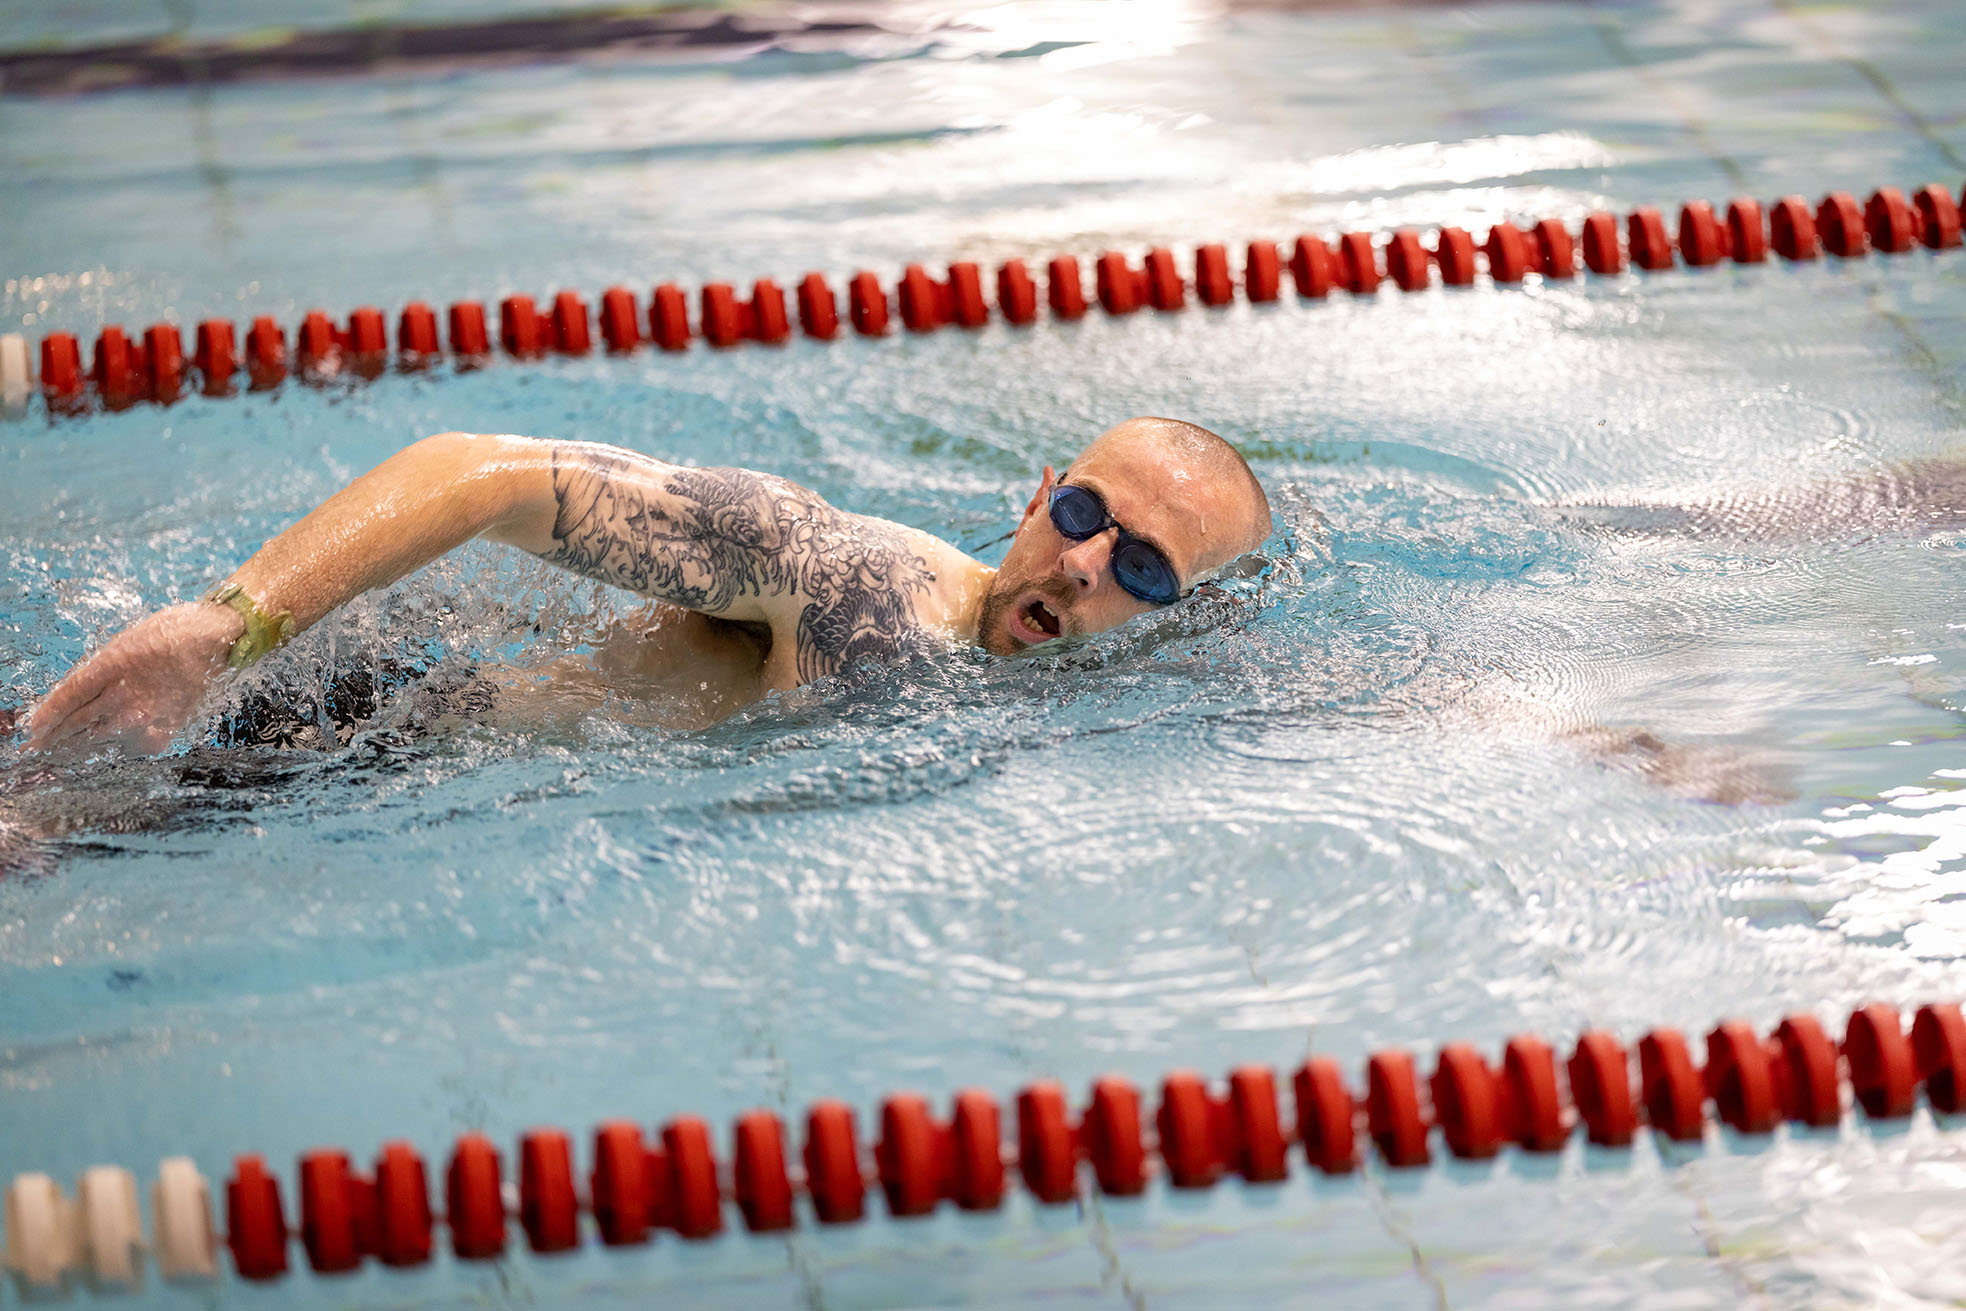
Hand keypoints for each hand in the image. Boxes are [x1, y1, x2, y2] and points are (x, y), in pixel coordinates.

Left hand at [24, 603, 244, 756]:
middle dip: (54, 737)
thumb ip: (97, 670)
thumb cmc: (169, 634)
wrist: (216, 640)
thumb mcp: (123, 642)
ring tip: (64, 752)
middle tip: (38, 747)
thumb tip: (70, 698)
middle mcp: (126, 694)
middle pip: (78, 723)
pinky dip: (117, 747)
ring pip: (99, 740)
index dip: (46, 716)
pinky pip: (129, 748)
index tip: (32, 729)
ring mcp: (145, 716)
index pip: (69, 697)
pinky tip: (111, 745)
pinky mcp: (163, 731)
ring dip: (78, 747)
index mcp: (113, 665)